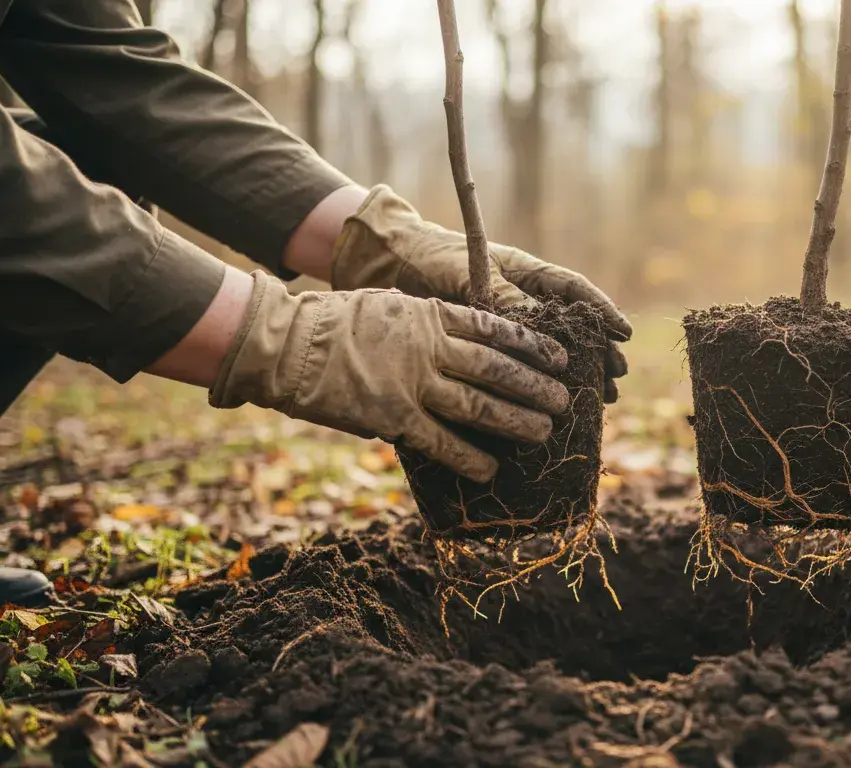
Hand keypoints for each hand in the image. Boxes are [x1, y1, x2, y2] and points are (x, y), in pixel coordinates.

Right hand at [208, 272, 569, 481]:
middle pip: (499, 369)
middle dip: (536, 386)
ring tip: (545, 431)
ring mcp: (414, 384)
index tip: (560, 357)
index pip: (496, 328)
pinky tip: (491, 470)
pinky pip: (442, 443)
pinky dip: (470, 459)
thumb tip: (457, 344)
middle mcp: (431, 349)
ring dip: (518, 420)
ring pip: (481, 405)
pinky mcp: (394, 417)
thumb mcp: (389, 307)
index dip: (532, 346)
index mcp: (431, 316)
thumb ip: (426, 324)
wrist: (286, 344)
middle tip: (565, 400)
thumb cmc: (333, 323)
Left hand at [329, 185, 630, 401]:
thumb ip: (500, 295)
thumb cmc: (432, 259)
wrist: (391, 266)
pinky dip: (538, 385)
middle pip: (573, 326)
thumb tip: (535, 325)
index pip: (573, 290)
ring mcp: (508, 323)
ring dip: (578, 373)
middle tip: (617, 378)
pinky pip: (521, 365)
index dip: (601, 310)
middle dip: (598, 352)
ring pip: (553, 350)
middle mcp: (523, 298)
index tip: (623, 333)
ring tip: (601, 400)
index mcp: (524, 273)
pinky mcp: (489, 346)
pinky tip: (550, 408)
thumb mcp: (468, 273)